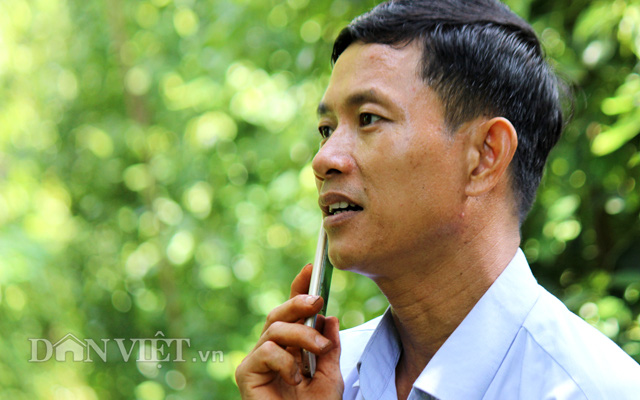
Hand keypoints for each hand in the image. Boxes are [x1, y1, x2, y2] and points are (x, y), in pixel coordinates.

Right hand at [235, 263, 343, 398]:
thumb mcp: (330, 374)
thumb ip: (329, 346)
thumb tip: (330, 317)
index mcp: (290, 348)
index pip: (292, 313)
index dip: (299, 289)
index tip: (312, 269)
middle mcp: (270, 350)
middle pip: (278, 314)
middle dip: (299, 303)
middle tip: (318, 301)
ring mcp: (256, 361)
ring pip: (274, 330)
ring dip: (302, 335)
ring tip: (320, 350)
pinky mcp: (246, 374)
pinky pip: (265, 352)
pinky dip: (285, 361)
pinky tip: (296, 378)